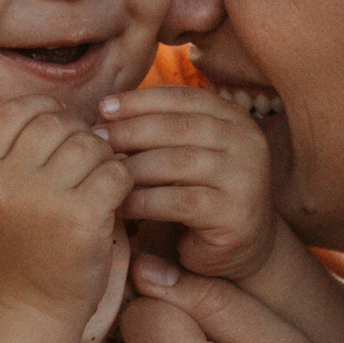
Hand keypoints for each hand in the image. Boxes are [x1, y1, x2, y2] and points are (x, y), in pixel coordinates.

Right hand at [0, 95, 134, 330]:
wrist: (26, 314)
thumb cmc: (14, 256)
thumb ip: (8, 158)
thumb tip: (54, 109)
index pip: (15, 112)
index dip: (44, 109)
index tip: (61, 127)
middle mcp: (6, 181)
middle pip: (56, 123)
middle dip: (78, 136)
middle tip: (86, 162)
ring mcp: (43, 198)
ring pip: (89, 145)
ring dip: (103, 159)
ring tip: (100, 181)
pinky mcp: (81, 218)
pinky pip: (115, 173)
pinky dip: (123, 181)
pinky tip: (116, 198)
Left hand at [97, 86, 279, 281]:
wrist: (243, 244)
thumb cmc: (203, 192)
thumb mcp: (188, 151)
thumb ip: (162, 130)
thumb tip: (106, 112)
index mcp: (235, 119)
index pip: (183, 98)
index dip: (140, 100)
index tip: (103, 108)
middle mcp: (247, 142)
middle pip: (178, 127)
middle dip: (131, 130)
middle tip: (96, 141)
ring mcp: (245, 177)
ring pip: (177, 162)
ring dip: (133, 167)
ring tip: (102, 173)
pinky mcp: (234, 213)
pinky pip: (178, 201)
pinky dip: (143, 202)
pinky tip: (120, 205)